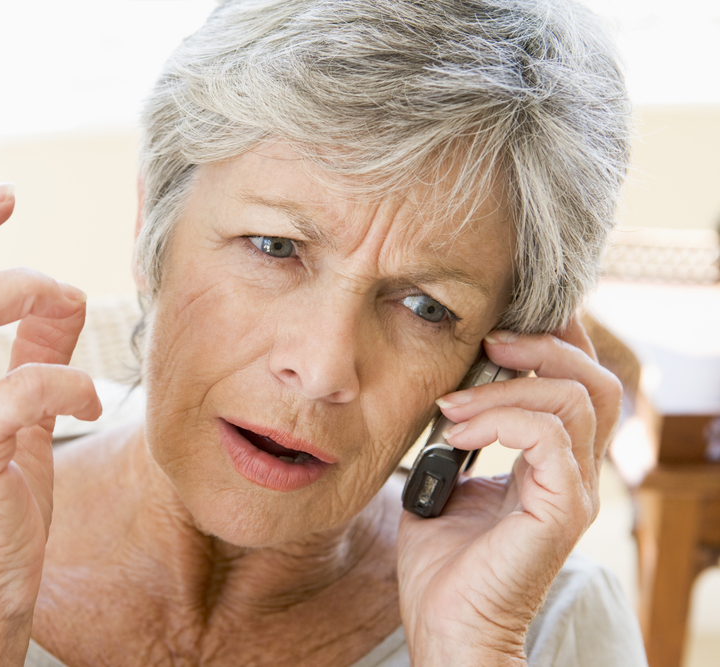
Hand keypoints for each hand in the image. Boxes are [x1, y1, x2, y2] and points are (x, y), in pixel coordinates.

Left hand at [397, 317, 621, 665]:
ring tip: (452, 405)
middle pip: (596, 381)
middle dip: (543, 345)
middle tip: (488, 342)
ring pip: (577, 400)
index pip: (577, 384)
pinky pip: (552, 438)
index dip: (553, 342)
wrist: (445, 625)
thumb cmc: (442, 563)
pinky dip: (502, 421)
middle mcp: (573, 474)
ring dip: (506, 387)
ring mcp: (573, 492)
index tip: (502, 323)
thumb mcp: (443, 482)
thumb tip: (443, 394)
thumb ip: (455, 437)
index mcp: (551, 463)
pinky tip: (459, 435)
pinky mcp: (561, 511)